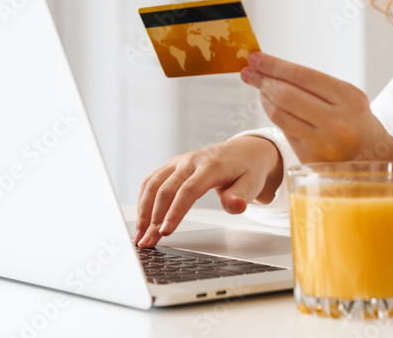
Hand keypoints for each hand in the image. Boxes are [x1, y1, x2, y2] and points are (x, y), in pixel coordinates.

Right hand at [135, 135, 282, 247]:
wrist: (244, 151)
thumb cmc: (247, 170)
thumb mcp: (252, 184)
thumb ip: (241, 196)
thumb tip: (235, 206)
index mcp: (211, 166)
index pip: (188, 190)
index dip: (175, 211)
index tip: (166, 231)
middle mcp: (191, 161)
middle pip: (165, 189)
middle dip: (154, 217)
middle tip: (148, 241)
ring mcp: (179, 162)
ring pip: (153, 184)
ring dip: (143, 210)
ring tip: (140, 234)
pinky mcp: (172, 166)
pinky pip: (151, 181)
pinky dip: (143, 200)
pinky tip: (142, 219)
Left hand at [240, 52, 392, 166]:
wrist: (373, 156)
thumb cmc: (355, 118)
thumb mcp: (346, 95)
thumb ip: (314, 84)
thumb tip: (271, 68)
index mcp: (349, 98)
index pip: (302, 75)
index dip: (274, 65)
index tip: (255, 57)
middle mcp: (337, 122)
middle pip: (287, 95)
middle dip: (263, 80)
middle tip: (249, 71)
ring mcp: (323, 144)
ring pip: (280, 115)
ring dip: (264, 98)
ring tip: (258, 86)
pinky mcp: (311, 159)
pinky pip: (284, 131)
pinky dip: (273, 114)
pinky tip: (269, 104)